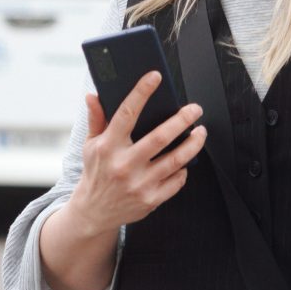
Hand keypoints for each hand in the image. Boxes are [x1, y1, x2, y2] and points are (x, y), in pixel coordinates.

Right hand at [69, 72, 206, 237]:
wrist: (93, 212)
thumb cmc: (95, 173)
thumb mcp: (90, 145)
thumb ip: (96, 119)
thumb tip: (94, 96)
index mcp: (108, 147)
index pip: (126, 113)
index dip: (141, 92)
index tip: (154, 77)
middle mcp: (124, 165)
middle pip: (161, 137)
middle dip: (182, 119)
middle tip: (194, 109)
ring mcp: (139, 183)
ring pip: (176, 160)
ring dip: (193, 143)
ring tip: (200, 132)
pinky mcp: (151, 199)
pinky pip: (177, 180)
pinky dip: (184, 169)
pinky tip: (185, 161)